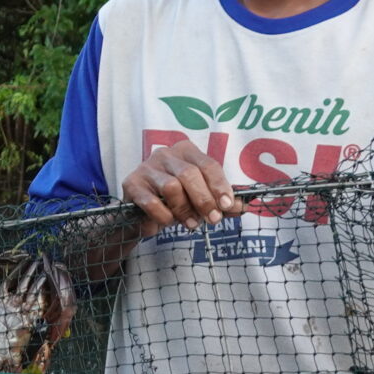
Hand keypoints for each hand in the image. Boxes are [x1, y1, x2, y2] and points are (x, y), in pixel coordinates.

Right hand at [118, 141, 244, 237]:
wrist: (141, 214)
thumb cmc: (175, 202)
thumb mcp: (200, 199)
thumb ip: (220, 201)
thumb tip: (242, 206)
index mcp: (186, 150)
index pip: (208, 164)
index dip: (219, 186)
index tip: (227, 205)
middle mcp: (165, 153)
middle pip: (190, 174)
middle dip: (204, 200)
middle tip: (212, 220)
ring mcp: (146, 167)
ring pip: (172, 187)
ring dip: (184, 210)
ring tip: (190, 224)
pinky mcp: (131, 183)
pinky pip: (152, 202)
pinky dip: (164, 216)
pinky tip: (167, 222)